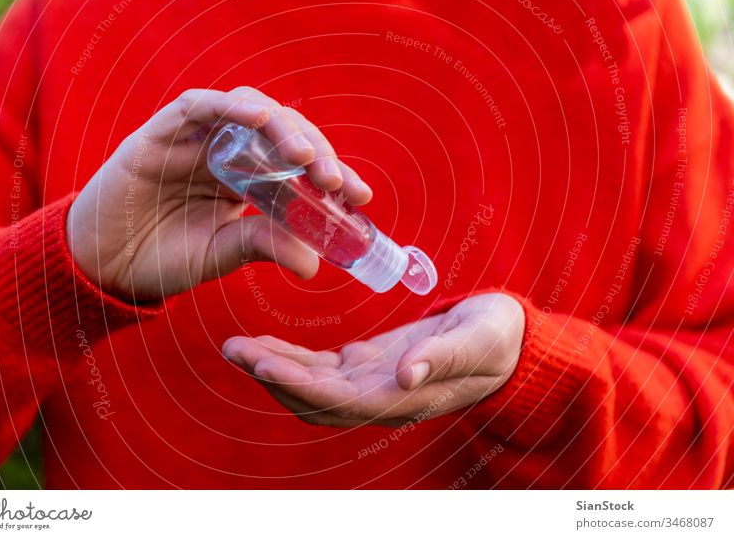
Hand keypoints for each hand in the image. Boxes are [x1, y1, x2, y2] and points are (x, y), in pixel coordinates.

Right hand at [67, 87, 371, 300]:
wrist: (105, 264)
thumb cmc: (166, 257)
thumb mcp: (224, 254)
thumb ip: (264, 245)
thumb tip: (314, 263)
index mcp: (249, 180)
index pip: (299, 167)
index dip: (331, 174)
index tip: (360, 196)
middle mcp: (230, 152)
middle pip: (284, 134)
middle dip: (315, 152)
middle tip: (336, 181)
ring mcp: (199, 138)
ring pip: (250, 111)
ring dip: (282, 127)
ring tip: (304, 157)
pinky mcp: (165, 130)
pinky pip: (201, 105)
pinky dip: (231, 107)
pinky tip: (259, 119)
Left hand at [222, 292, 524, 426]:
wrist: (504, 339)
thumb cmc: (498, 338)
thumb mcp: (480, 340)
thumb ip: (444, 357)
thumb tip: (406, 377)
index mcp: (403, 397)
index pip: (339, 400)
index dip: (299, 385)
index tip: (263, 364)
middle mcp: (379, 397)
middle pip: (313, 398)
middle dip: (272, 376)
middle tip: (234, 348)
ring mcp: (370, 382)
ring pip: (310, 385)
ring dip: (273, 367)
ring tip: (237, 345)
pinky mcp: (367, 363)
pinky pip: (320, 367)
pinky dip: (291, 357)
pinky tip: (266, 344)